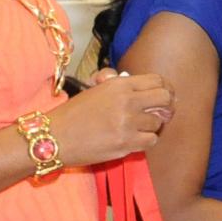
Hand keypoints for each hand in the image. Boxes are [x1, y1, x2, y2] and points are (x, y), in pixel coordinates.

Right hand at [48, 69, 174, 165]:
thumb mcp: (94, 89)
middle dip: (166, 106)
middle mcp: (127, 102)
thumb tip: (127, 77)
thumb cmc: (73, 114)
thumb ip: (113, 81)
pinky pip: (151, 141)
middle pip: (165, 99)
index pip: (157, 81)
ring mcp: (128, 124)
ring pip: (158, 123)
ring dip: (152, 126)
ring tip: (139, 127)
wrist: (55, 137)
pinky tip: (135, 139)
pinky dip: (146, 141)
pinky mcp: (126, 144)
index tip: (163, 96)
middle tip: (162, 112)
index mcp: (119, 85)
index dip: (164, 88)